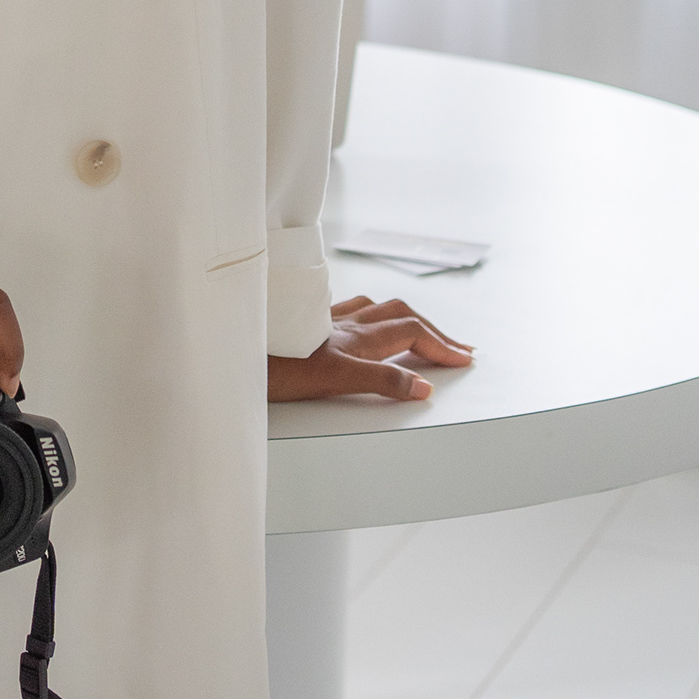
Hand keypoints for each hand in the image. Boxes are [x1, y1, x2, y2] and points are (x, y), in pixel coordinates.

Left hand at [268, 296, 473, 403]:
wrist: (234, 353)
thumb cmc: (276, 368)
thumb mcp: (335, 381)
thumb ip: (381, 382)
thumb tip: (422, 388)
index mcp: (357, 336)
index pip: (412, 332)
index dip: (441, 345)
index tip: (463, 359)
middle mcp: (345, 323)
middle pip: (401, 315)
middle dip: (433, 330)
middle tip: (456, 347)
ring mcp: (326, 320)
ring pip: (376, 309)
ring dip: (405, 318)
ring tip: (420, 330)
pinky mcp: (307, 323)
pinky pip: (350, 311)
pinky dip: (371, 315)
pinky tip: (363, 322)